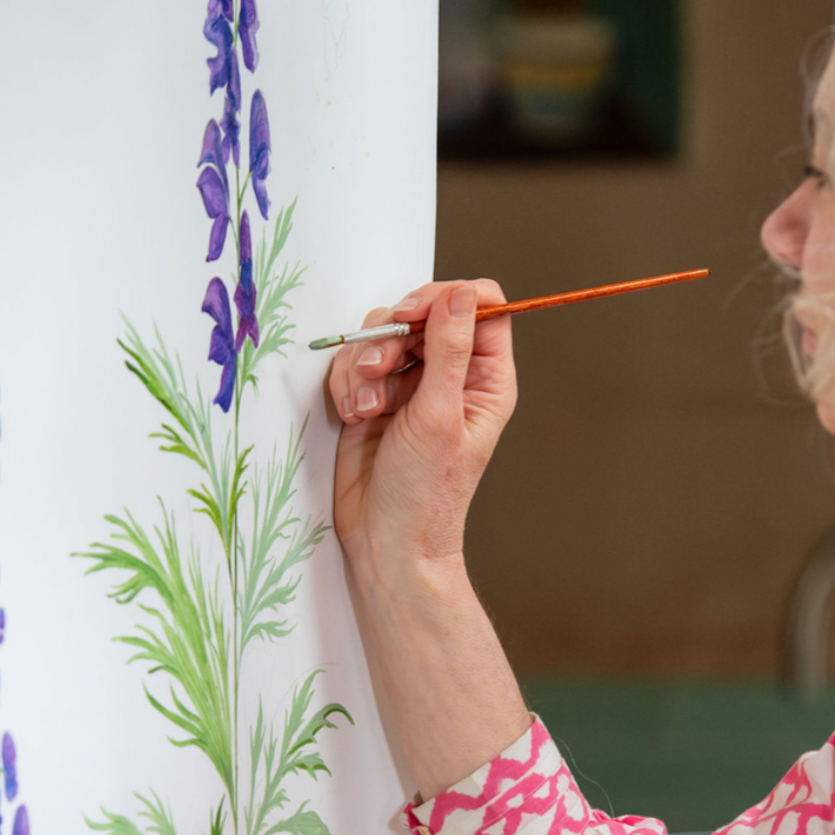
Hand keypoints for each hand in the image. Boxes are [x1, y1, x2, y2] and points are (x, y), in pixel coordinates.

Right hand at [327, 279, 515, 574]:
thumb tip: (458, 295)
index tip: (412, 317)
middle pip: (422, 312)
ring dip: (364, 364)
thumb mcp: (439, 415)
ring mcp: (413, 384)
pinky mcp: (377, 395)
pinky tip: (355, 415)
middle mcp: (452, 375)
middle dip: (391, 336)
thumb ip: (448, 350)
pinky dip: (349, 382)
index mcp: (486, 378)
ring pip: (382, 334)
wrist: (386, 539)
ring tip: (366, 406)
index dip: (444, 299)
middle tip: (378, 371)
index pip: (479, 305)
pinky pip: (356, 361)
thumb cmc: (426, 493)